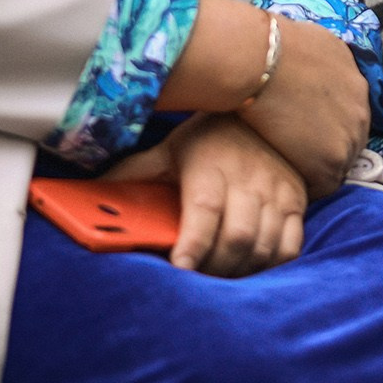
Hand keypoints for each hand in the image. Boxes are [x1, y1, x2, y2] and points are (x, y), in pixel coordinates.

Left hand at [109, 114, 307, 275]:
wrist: (261, 101)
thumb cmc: (206, 137)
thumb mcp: (167, 149)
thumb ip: (132, 175)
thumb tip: (85, 198)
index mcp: (211, 165)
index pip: (205, 210)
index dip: (193, 243)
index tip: (180, 268)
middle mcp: (249, 177)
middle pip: (238, 237)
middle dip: (214, 268)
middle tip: (194, 281)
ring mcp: (278, 190)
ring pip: (265, 245)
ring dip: (240, 270)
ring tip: (218, 277)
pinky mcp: (297, 200)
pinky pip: (291, 244)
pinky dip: (271, 263)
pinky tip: (250, 266)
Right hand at [234, 18, 367, 199]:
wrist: (260, 62)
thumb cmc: (272, 47)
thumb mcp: (310, 42)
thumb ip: (318, 60)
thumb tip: (304, 63)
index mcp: (356, 80)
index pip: (349, 114)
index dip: (327, 125)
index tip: (306, 130)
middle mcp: (361, 108)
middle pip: (350, 139)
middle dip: (327, 147)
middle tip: (298, 153)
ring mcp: (349, 137)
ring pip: (339, 163)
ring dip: (319, 167)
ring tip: (291, 169)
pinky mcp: (331, 161)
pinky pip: (324, 185)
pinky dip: (308, 186)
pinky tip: (287, 181)